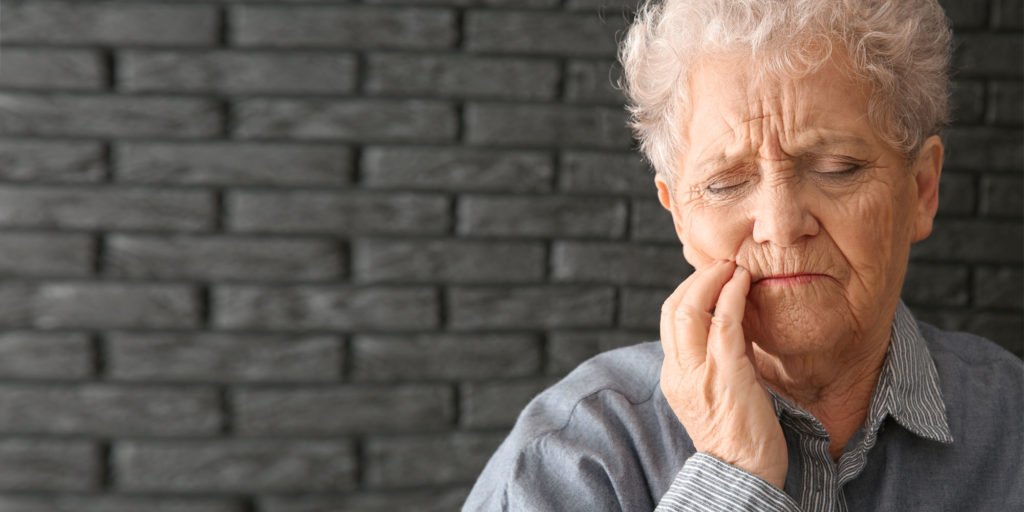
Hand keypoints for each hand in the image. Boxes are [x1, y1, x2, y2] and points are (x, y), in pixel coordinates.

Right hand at [660, 260, 787, 487]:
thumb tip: (727, 329)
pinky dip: (731, 296)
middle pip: (672, 309)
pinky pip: (724, 324)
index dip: (686, 292)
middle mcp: (678, 372)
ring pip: (691, 310)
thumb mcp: (713, 395)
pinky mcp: (727, 375)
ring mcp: (699, 373)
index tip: (709, 278)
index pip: (668, 321)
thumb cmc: (738, 439)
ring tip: (732, 267)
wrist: (743, 477)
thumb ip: (711, 363)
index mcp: (672, 377)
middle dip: (696, 279)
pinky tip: (742, 284)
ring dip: (714, 280)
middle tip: (720, 264)